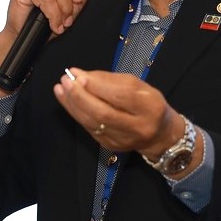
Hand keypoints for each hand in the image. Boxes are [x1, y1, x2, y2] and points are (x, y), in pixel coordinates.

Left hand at [55, 69, 204, 178]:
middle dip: (81, 96)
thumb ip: (112, 80)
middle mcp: (138, 127)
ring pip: (93, 123)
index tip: (79, 74)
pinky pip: (89, 128)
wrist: (159, 135)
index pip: (121, 96)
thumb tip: (82, 75)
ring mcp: (122, 140)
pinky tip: (67, 100)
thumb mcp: (139, 85)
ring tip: (61, 88)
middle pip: (104, 113)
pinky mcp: (109, 146)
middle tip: (66, 81)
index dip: (97, 86)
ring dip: (73, 104)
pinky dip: (76, 113)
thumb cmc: (148, 103)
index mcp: (150, 106)